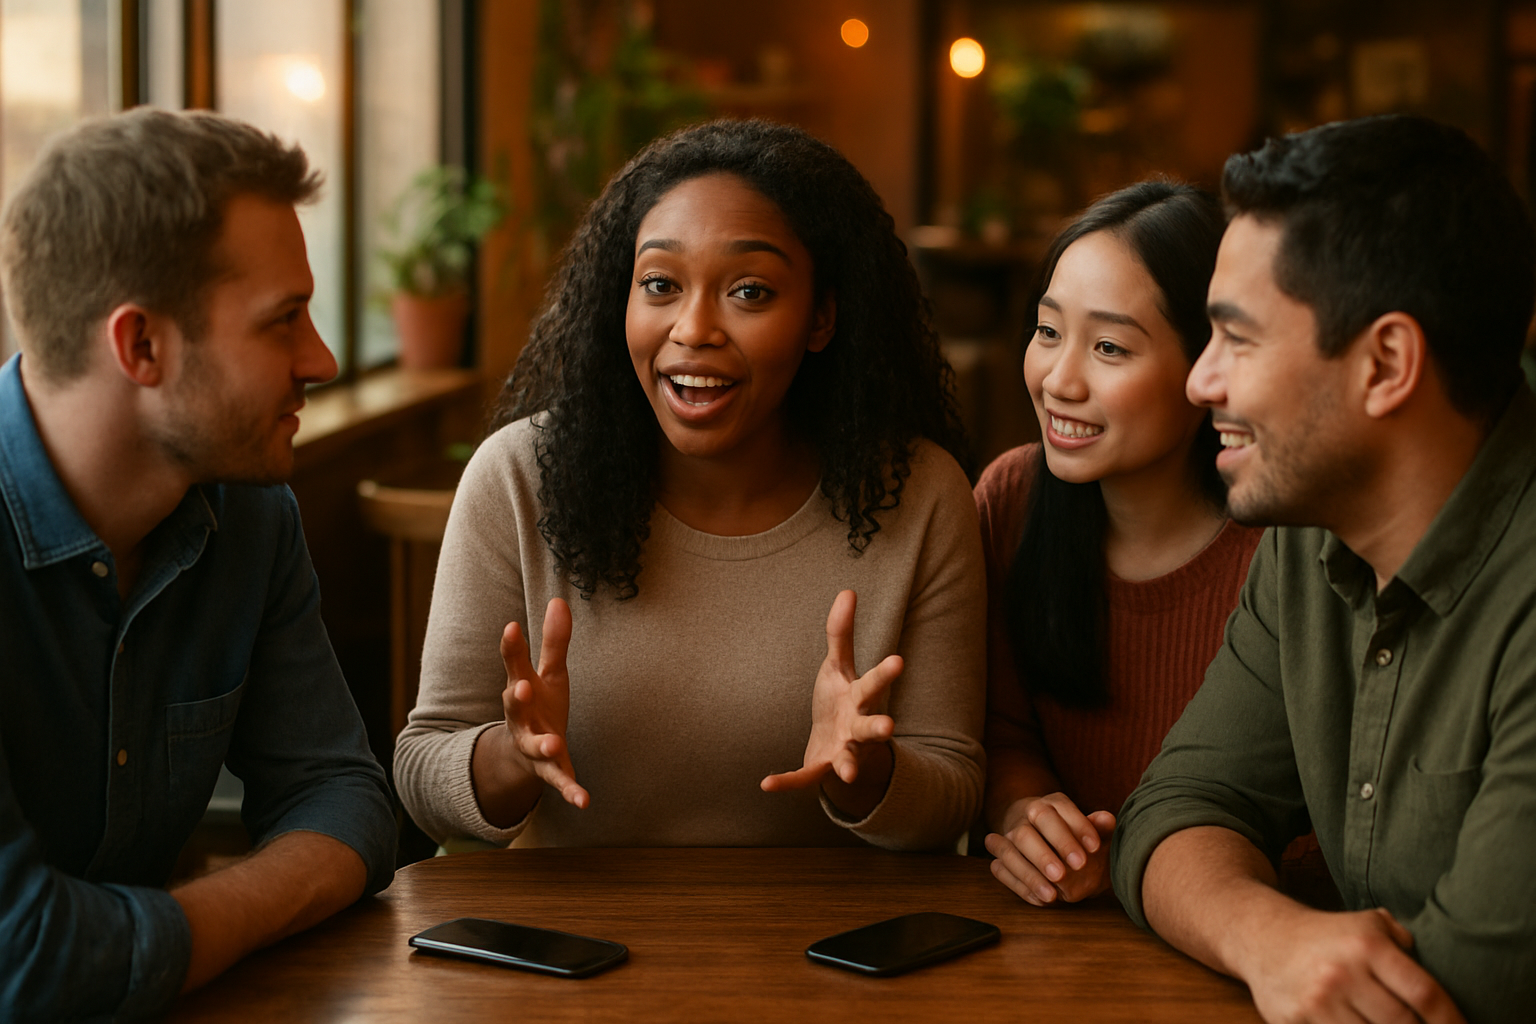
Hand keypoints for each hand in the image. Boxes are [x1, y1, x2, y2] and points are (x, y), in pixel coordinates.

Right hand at [498, 598, 587, 808]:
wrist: (526, 756)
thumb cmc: (541, 706)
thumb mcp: (549, 674)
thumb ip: (554, 642)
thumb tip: (559, 599)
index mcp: (522, 690)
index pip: (513, 666)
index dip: (511, 647)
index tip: (511, 626)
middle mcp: (522, 719)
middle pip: (514, 707)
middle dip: (516, 698)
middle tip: (519, 687)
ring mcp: (533, 747)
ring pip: (534, 747)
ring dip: (543, 745)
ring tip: (554, 745)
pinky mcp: (550, 772)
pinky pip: (559, 782)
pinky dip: (571, 792)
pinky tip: (584, 801)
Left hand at [761, 590, 898, 792]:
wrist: (837, 746)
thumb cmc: (840, 699)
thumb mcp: (837, 666)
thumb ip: (841, 632)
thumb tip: (847, 590)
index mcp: (860, 697)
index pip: (874, 682)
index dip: (885, 673)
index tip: (898, 660)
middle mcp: (857, 727)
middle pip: (871, 726)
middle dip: (879, 727)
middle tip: (890, 727)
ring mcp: (842, 751)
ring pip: (849, 760)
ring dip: (848, 766)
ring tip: (849, 773)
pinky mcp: (820, 769)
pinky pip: (805, 778)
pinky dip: (787, 782)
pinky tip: (766, 783)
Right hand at [984, 794, 1113, 904]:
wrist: (1049, 835)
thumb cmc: (1077, 835)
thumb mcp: (1093, 830)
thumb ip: (1100, 827)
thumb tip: (1107, 819)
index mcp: (1052, 804)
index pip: (1059, 810)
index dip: (1076, 828)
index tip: (1094, 848)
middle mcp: (1027, 816)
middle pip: (1026, 833)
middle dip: (1044, 856)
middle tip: (1062, 875)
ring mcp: (1010, 835)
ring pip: (1009, 852)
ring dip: (1029, 875)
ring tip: (1052, 895)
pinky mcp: (1002, 854)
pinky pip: (1000, 869)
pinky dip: (1018, 884)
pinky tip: (1040, 899)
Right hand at [1244, 905, 1464, 1023]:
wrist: (1261, 936)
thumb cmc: (1326, 935)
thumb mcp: (1367, 924)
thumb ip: (1404, 942)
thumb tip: (1443, 967)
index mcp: (1366, 945)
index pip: (1424, 994)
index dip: (1451, 1021)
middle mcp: (1342, 972)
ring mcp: (1317, 1000)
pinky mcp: (1295, 1020)